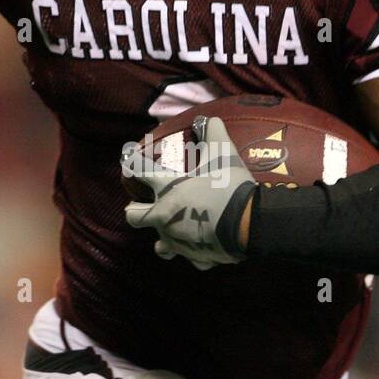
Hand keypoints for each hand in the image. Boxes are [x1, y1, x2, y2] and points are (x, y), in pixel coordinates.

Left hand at [122, 115, 256, 270]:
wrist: (249, 223)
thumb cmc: (230, 185)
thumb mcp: (223, 153)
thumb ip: (213, 133)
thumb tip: (210, 119)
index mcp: (167, 188)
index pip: (139, 172)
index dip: (132, 165)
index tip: (129, 163)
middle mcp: (164, 217)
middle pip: (133, 216)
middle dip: (135, 211)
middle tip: (144, 206)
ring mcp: (178, 241)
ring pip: (159, 247)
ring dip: (163, 239)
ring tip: (172, 231)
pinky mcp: (196, 258)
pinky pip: (192, 259)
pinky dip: (197, 253)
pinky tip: (204, 247)